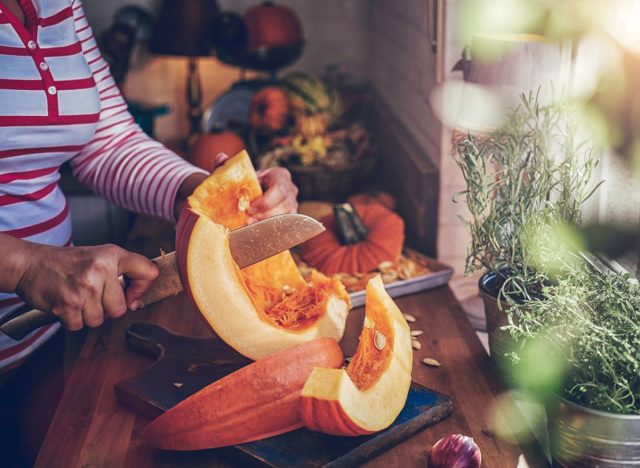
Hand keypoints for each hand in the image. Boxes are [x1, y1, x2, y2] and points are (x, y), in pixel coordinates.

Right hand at [15, 243, 158, 330]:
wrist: (29, 264)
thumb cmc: (67, 263)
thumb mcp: (100, 257)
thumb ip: (124, 273)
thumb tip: (137, 301)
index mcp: (112, 255)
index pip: (149, 272)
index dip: (143, 288)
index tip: (131, 294)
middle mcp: (101, 269)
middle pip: (120, 309)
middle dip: (106, 308)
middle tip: (90, 294)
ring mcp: (85, 287)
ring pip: (99, 320)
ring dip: (87, 314)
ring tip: (77, 297)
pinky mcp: (68, 304)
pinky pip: (79, 326)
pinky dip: (71, 320)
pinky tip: (65, 304)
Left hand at [176, 153, 298, 222]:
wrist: (250, 196)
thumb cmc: (244, 183)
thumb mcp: (235, 174)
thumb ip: (226, 166)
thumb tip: (221, 158)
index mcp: (281, 175)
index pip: (280, 188)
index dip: (266, 201)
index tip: (249, 208)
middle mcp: (291, 190)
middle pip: (285, 205)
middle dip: (266, 215)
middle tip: (247, 220)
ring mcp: (293, 206)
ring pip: (287, 218)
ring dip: (269, 224)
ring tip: (251, 228)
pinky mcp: (291, 220)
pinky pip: (286, 227)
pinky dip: (272, 231)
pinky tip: (259, 234)